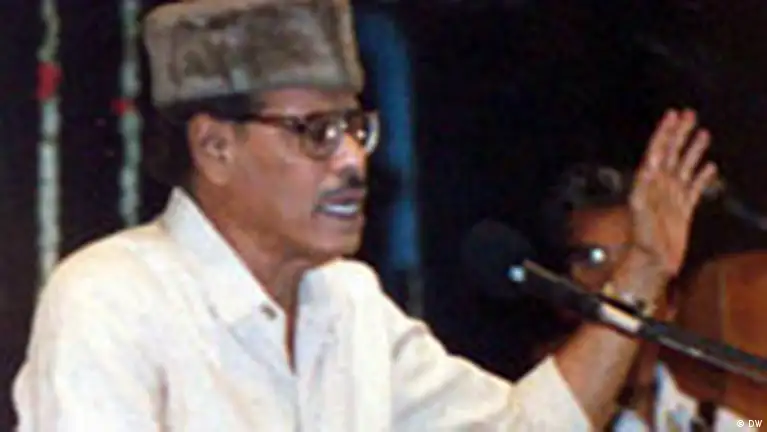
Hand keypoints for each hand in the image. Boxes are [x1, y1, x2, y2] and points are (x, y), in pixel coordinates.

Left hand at [629, 109, 717, 275]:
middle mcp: (660, 186)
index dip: (665, 132)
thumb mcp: (638, 208)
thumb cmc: (643, 237)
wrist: (653, 261)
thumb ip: (643, 186)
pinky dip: (702, 177)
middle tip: (690, 114)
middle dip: (680, 133)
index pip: (657, 150)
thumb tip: (650, 164)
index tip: (673, 115)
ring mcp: (672, 196)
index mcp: (648, 182)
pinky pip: (694, 189)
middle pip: (672, 153)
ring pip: (684, 167)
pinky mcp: (683, 209)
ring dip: (693, 150)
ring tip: (703, 133)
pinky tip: (710, 167)